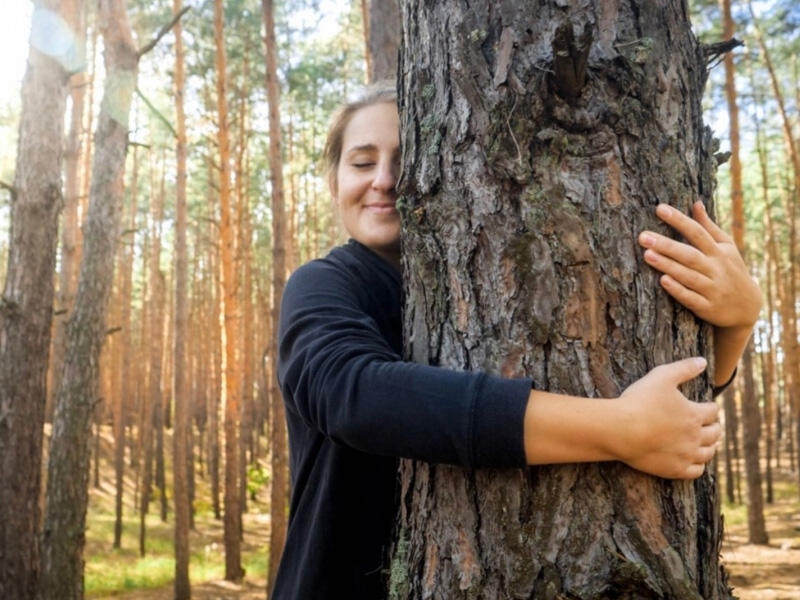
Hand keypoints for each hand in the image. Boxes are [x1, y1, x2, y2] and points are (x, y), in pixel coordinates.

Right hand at [612, 357, 720, 479]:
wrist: (621, 431)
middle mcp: (695, 436)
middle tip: (709, 425)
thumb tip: (703, 361)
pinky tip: (694, 461)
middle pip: (715, 433)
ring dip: (709, 446)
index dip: (710, 407)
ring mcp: (686, 455)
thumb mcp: (661, 376)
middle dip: (714, 427)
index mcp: (694, 414)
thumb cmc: (639, 401)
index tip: (707, 406)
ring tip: (706, 443)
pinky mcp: (675, 469)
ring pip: (708, 453)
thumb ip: (684, 368)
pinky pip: (696, 471)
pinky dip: (698, 466)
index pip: (713, 411)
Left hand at [638, 202, 760, 328]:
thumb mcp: (726, 248)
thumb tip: (696, 203)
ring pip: (688, 276)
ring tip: (647, 254)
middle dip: (666, 245)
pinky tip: (662, 281)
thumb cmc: (731, 271)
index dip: (679, 220)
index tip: (660, 208)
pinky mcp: (707, 307)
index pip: (697, 232)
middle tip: (643, 236)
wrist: (747, 307)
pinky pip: (691, 298)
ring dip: (668, 265)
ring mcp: (712, 289)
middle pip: (689, 254)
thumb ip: (708, 227)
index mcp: (718, 252)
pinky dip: (678, 290)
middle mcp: (716, 269)